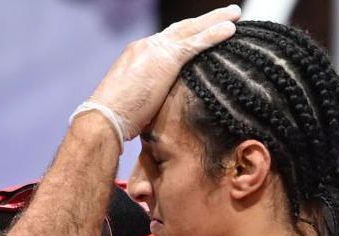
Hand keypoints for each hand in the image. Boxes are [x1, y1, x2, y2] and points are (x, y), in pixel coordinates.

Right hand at [84, 5, 239, 140]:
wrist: (104, 118)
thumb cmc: (115, 119)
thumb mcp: (136, 100)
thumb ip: (150, 94)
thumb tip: (158, 105)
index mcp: (136, 55)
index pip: (166, 41)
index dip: (186, 35)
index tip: (201, 32)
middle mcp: (145, 46)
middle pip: (181, 29)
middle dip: (204, 21)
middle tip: (225, 14)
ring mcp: (155, 50)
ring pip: (192, 30)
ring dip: (215, 21)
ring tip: (235, 14)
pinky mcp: (166, 59)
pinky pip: (196, 43)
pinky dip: (215, 34)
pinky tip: (231, 29)